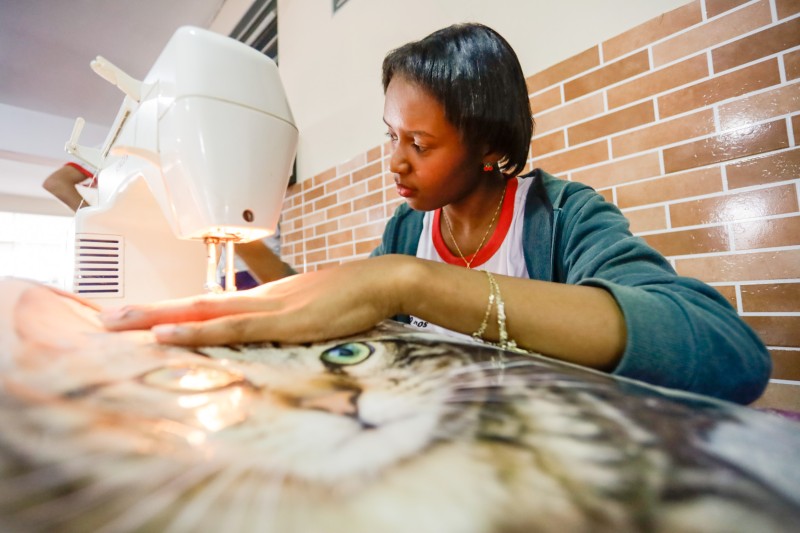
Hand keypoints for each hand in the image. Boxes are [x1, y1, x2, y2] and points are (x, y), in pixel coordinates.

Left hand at [99, 256, 405, 345]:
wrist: (384, 280)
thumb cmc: (354, 296)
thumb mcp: (315, 308)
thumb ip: (291, 320)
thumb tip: (276, 332)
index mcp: (265, 297)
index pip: (209, 304)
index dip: (173, 309)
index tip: (140, 317)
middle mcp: (259, 298)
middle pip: (195, 303)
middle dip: (148, 311)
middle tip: (105, 318)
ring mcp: (271, 307)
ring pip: (204, 312)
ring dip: (157, 318)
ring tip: (117, 324)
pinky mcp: (286, 321)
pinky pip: (233, 328)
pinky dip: (198, 331)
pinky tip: (168, 334)